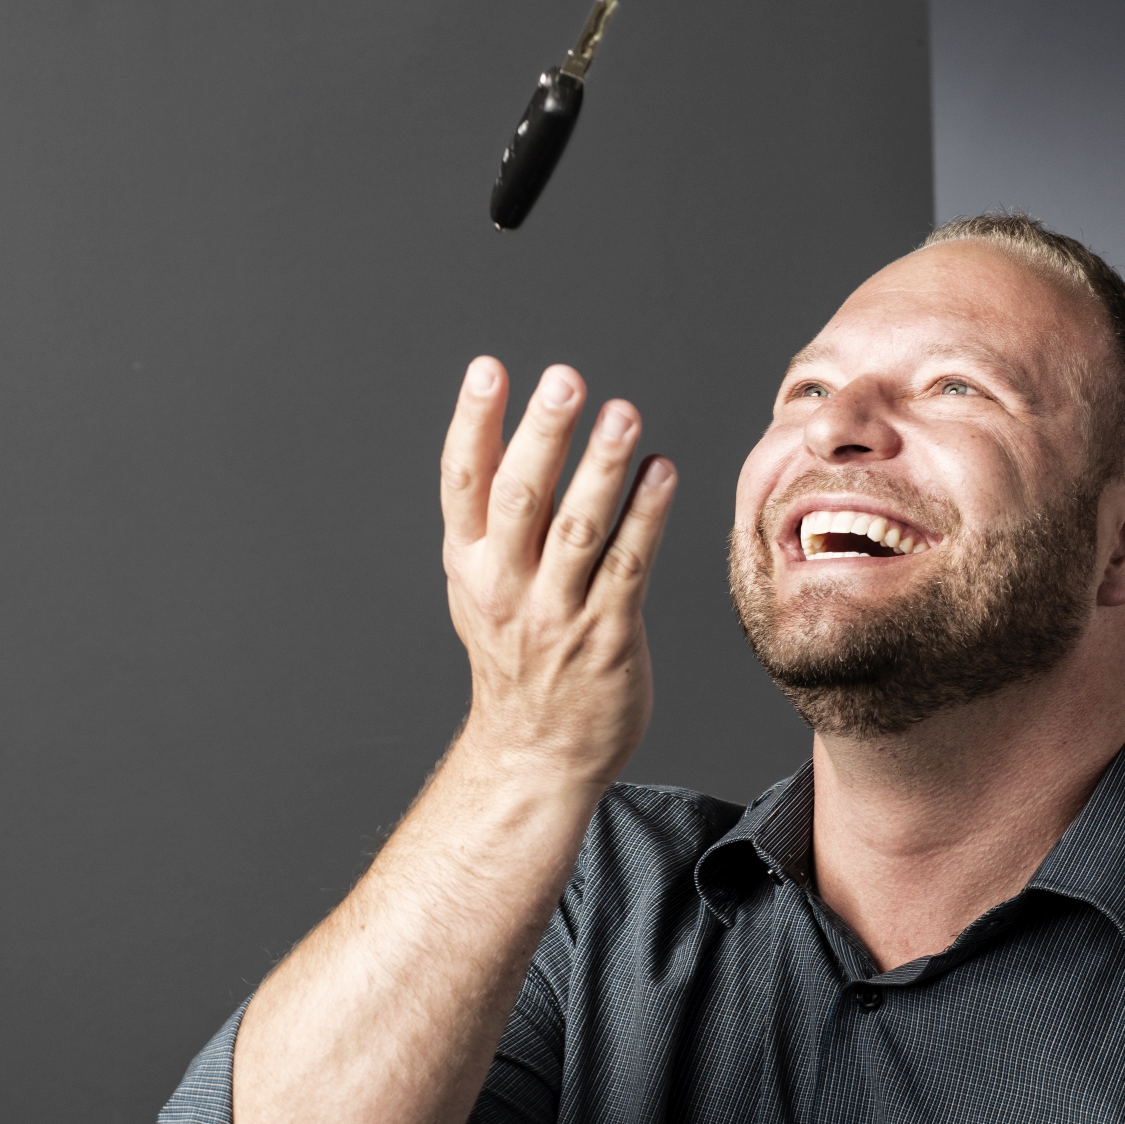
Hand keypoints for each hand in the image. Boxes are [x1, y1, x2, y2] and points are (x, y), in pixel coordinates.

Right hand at [440, 357, 675, 788]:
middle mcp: (506, 586)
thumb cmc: (517, 656)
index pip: (463, 482)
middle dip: (542, 435)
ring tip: (623, 412)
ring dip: (601, 467)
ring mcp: (556, 613)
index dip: (473, 423)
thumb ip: (497, 519)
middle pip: (520, 498)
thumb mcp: (482, 587)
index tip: (488, 369)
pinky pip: (629, 566)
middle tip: (565, 380)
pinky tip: (661, 472)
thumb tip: (520, 430)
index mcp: (468, 566)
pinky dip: (646, 515)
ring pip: (578, 529)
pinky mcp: (607, 635)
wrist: (536, 754)